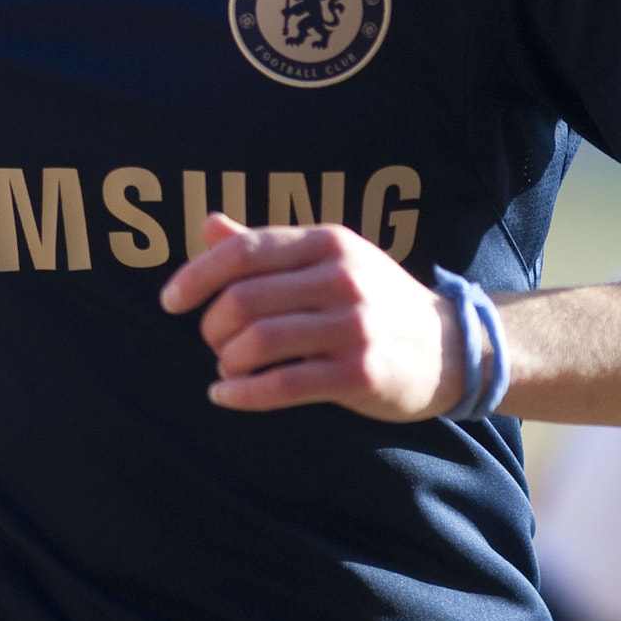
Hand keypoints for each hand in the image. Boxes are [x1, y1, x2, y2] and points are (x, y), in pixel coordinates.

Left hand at [160, 215, 462, 421]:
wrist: (450, 347)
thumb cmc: (375, 301)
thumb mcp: (328, 261)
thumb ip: (267, 246)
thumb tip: (208, 225)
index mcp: (327, 242)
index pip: (244, 252)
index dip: (196, 276)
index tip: (170, 301)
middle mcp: (341, 277)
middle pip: (244, 299)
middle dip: (212, 325)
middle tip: (213, 341)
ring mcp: (354, 326)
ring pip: (260, 341)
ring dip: (228, 360)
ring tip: (226, 368)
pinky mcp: (361, 372)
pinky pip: (285, 384)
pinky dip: (244, 393)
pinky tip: (226, 395)